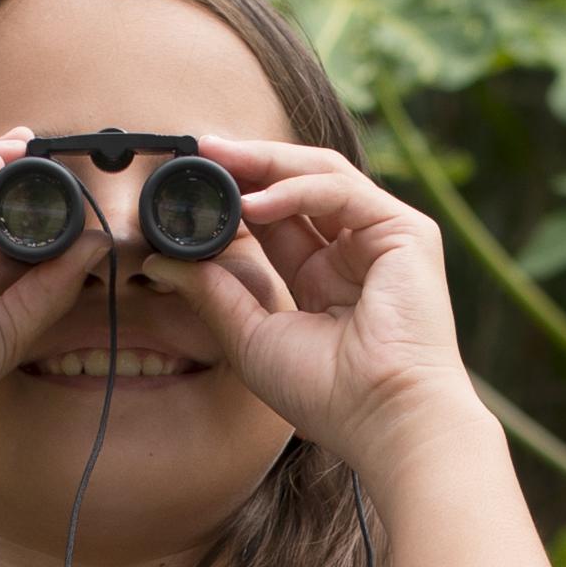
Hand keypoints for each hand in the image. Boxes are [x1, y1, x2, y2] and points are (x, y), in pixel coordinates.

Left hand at [170, 140, 481, 473]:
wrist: (381, 419)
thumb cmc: (327, 396)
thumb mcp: (251, 337)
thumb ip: (212, 293)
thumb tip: (158, 263)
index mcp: (325, 277)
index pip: (277, 217)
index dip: (235, 193)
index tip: (190, 179)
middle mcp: (355, 251)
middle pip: (298, 186)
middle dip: (248, 164)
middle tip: (200, 148)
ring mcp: (384, 238)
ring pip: (322, 176)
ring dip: (267, 164)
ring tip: (218, 157)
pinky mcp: (407, 232)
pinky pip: (342, 192)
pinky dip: (296, 190)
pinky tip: (254, 201)